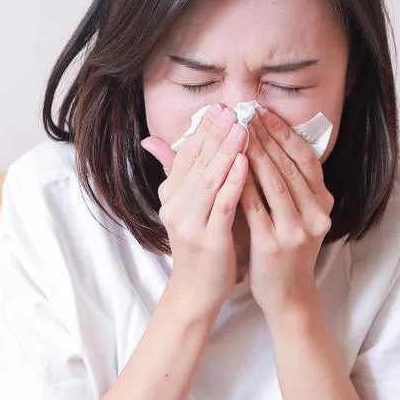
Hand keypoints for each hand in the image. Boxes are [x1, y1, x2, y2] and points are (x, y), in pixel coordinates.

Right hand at [141, 104, 249, 317]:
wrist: (197, 291)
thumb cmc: (201, 246)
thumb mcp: (190, 207)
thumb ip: (184, 174)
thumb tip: (155, 142)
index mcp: (171, 195)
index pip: (186, 155)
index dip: (203, 130)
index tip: (220, 108)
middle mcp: (175, 206)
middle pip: (197, 162)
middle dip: (215, 134)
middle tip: (232, 109)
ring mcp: (190, 222)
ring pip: (209, 179)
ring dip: (225, 151)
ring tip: (242, 128)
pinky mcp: (208, 238)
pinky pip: (222, 204)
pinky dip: (233, 181)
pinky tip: (245, 163)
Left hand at [240, 110, 333, 315]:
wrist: (287, 295)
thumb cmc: (285, 248)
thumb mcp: (296, 213)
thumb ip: (287, 182)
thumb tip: (267, 141)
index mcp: (324, 203)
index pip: (307, 159)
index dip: (286, 134)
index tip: (265, 112)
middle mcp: (316, 214)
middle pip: (290, 167)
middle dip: (268, 137)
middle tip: (248, 113)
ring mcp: (297, 230)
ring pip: (276, 183)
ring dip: (257, 154)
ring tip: (239, 132)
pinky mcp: (275, 245)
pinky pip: (256, 207)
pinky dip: (243, 184)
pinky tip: (231, 167)